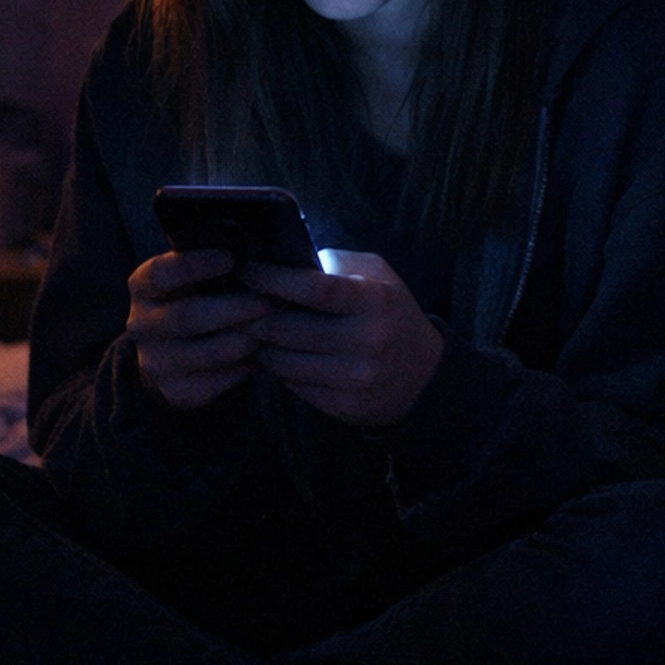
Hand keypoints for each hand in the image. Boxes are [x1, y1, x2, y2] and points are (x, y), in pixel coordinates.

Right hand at [126, 250, 259, 410]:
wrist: (171, 353)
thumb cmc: (194, 299)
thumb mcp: (192, 276)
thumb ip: (213, 263)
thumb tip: (258, 254)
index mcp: (142, 287)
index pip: (161, 274)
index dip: (195, 265)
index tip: (231, 258)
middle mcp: (141, 325)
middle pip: (189, 316)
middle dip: (237, 307)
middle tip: (271, 301)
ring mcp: (156, 362)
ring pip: (211, 352)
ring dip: (248, 339)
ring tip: (274, 327)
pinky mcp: (176, 391)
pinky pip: (219, 381)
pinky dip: (245, 366)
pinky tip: (260, 353)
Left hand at [244, 252, 443, 425]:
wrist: (425, 376)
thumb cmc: (391, 314)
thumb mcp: (377, 276)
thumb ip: (335, 262)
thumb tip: (285, 259)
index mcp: (374, 301)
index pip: (314, 289)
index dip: (273, 279)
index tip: (246, 272)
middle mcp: (366, 341)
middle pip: (288, 329)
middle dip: (254, 317)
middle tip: (239, 306)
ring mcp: (355, 378)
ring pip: (283, 362)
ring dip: (262, 345)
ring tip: (256, 331)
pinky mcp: (343, 406)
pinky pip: (293, 385)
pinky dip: (280, 369)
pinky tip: (280, 355)